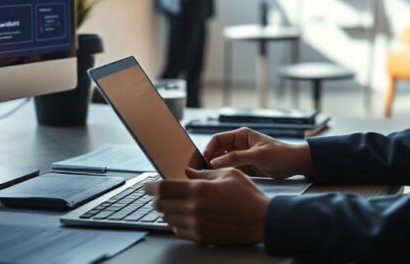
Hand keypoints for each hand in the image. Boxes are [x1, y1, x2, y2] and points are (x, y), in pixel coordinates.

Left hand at [145, 167, 268, 244]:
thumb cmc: (247, 196)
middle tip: (158, 195)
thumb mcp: (228, 174)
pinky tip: (182, 217)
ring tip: (172, 205)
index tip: (147, 185)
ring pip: (167, 218)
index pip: (164, 188)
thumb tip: (187, 173)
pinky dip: (175, 223)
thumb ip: (203, 173)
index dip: (151, 186)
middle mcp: (195, 208)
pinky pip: (178, 231)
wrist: (262, 221)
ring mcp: (197, 224)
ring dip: (166, 211)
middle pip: (161, 204)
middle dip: (156, 199)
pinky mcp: (201, 237)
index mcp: (200, 189)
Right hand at [202, 127, 311, 178]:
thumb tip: (214, 163)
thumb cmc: (279, 154)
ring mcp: (241, 156)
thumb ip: (235, 158)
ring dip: (216, 168)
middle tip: (201, 171)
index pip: (217, 140)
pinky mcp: (245, 167)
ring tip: (209, 178)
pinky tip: (220, 181)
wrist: (295, 164)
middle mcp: (238, 144)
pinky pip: (230, 170)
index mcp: (240, 135)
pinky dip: (224, 175)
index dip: (208, 149)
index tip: (202, 160)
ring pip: (222, 162)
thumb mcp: (257, 155)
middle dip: (209, 160)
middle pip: (217, 151)